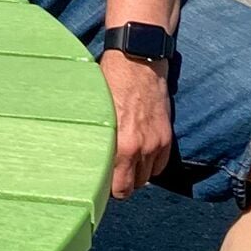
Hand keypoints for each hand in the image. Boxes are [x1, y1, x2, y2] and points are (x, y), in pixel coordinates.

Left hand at [101, 53, 174, 198]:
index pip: (117, 188)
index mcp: (120, 144)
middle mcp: (141, 148)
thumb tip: (83, 156)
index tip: (98, 184)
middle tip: (108, 175)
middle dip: (120, 185)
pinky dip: (150, 164)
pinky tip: (138, 154)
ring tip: (122, 163)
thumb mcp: (95, 110)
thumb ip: (94, 137)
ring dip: (135, 174)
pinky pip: (160, 165)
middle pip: (132, 187)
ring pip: (146, 177)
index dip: (107, 190)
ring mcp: (156, 143)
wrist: (138, 60)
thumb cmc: (109, 82)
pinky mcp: (166, 136)